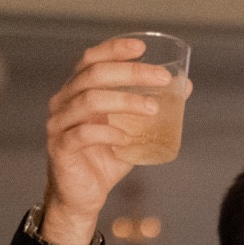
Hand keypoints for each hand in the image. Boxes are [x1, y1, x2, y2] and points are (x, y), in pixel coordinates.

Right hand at [39, 38, 188, 244]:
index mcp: (77, 91)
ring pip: (90, 100)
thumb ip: (150, 109)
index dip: (114, 49)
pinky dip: (108, 133)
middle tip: (162, 78)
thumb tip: (184, 87)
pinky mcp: (60, 148)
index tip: (142, 47)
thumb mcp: (133, 130)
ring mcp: (59, 124)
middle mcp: (63, 102)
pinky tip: (127, 139)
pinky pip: (83, 133)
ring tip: (152, 108)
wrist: (83, 197)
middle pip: (94, 75)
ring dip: (125, 101)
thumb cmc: (106, 159)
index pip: (91, 60)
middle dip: (130, 72)